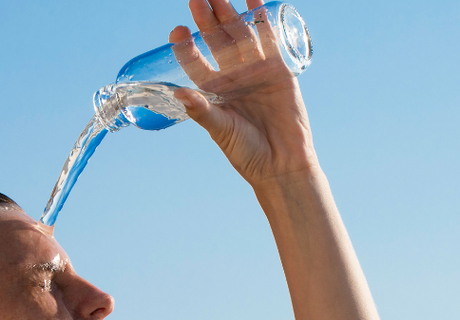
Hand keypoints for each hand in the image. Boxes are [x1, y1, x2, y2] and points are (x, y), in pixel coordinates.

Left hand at [170, 0, 319, 187]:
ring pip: (240, 35)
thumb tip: (178, 93)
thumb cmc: (246, 152)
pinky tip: (254, 0)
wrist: (282, 163)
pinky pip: (268, 39)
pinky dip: (262, 19)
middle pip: (217, 41)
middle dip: (206, 20)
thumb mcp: (220, 130)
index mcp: (213, 91)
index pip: (195, 62)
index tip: (177, 32)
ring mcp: (255, 70)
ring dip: (230, 13)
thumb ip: (201, 110)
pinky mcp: (278, 69)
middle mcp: (232, 77)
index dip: (185, 47)